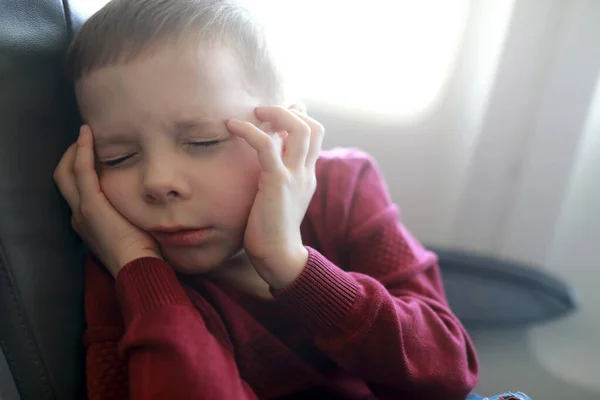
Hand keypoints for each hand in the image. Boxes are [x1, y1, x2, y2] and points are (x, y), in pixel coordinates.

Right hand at [54, 125, 161, 276]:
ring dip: (75, 150)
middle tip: (84, 139)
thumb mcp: (134, 229)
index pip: (76, 190)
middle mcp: (79, 216)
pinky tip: (87, 135)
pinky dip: (82, 151)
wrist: (138, 269)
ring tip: (86, 133)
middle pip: (64, 179)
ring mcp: (82, 210)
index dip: (79, 169)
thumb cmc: (145, 254)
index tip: (92, 153)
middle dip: (70, 156)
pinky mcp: (92, 205)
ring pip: (67, 172)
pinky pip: (81, 170)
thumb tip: (153, 198)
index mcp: (88, 223)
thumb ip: (134, 212)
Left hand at [226, 105, 324, 288]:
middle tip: (265, 110)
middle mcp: (306, 172)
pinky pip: (266, 145)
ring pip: (299, 129)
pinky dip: (249, 130)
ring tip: (255, 112)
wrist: (277, 256)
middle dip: (291, 111)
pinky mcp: (277, 182)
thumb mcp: (279, 199)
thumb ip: (277, 178)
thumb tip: (264, 164)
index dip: (299, 118)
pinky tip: (231, 126)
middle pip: (313, 127)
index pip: (315, 136)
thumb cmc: (271, 230)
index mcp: (307, 176)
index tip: (278, 114)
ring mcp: (295, 176)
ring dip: (276, 113)